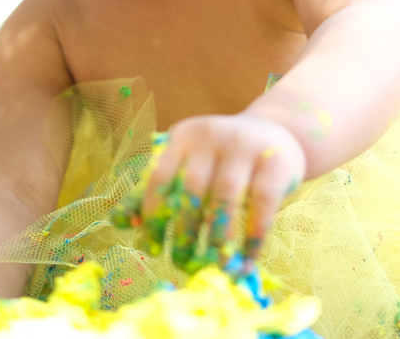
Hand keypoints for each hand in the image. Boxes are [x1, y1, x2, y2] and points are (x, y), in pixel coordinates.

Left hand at [127, 114, 305, 272]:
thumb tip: (121, 223)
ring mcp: (246, 147)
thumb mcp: (190, 163)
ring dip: (217, 238)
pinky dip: (253, 238)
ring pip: (225, 199)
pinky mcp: (276, 163)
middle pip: (191, 190)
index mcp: (184, 137)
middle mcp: (212, 137)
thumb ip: (158, 189)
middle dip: (185, 232)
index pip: (159, 177)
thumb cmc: (224, 158)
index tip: (152, 248)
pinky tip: (246, 260)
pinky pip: (262, 206)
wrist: (278, 133)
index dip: (152, 214)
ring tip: (213, 266)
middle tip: (182, 262)